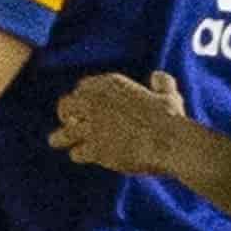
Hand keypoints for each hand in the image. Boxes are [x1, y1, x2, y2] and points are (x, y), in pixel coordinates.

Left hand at [52, 69, 194, 173]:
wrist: (170, 141)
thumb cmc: (172, 119)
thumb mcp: (169, 95)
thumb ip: (162, 84)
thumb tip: (158, 76)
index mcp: (110, 85)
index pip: (83, 87)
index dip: (83, 97)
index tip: (86, 107)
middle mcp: (95, 102)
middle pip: (66, 106)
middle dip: (67, 114)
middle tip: (72, 123)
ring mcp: (92, 126)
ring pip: (63, 133)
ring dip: (61, 138)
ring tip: (58, 141)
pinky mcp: (94, 149)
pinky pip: (76, 152)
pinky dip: (80, 154)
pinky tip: (85, 155)